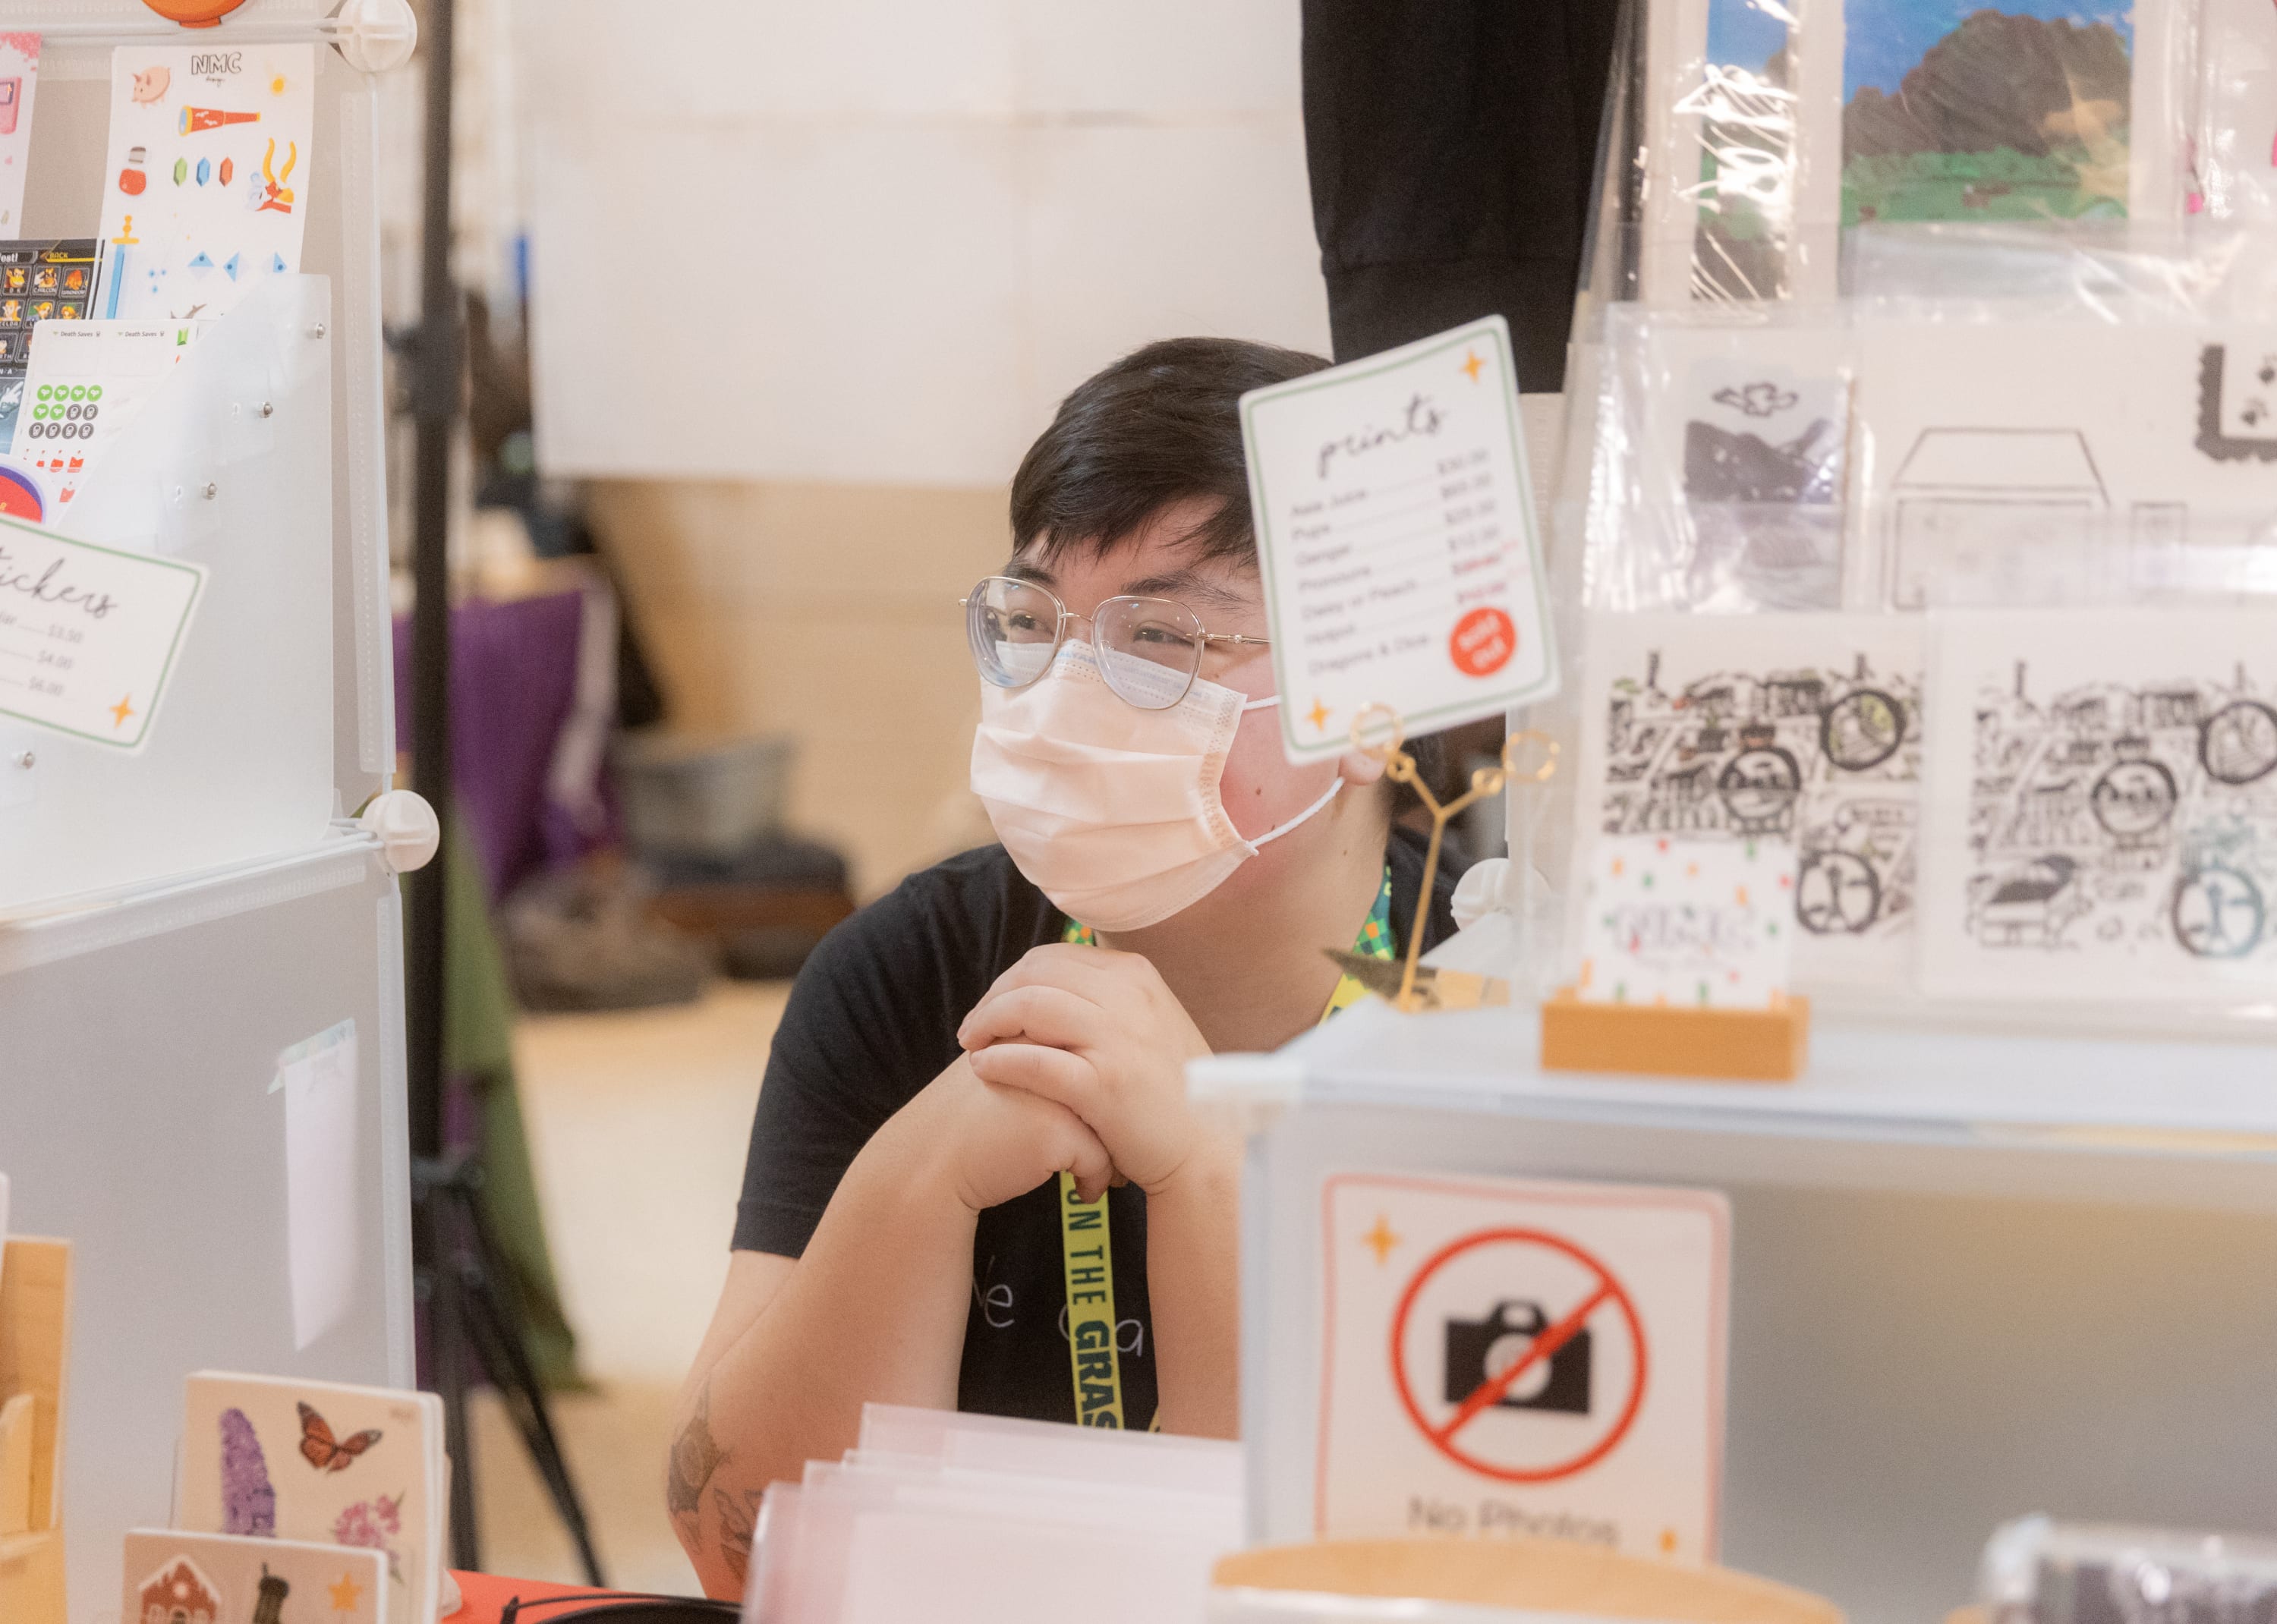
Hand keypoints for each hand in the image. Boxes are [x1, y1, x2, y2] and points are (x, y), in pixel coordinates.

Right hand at [901, 1051, 1114, 1212]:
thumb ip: (1038, 1056)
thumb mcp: (1001, 1068)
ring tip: (1110, 1173)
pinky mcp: (1058, 1131)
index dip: (1108, 1090)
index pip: (1099, 1054)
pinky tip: (1083, 1193)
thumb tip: (1090, 1065)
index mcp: (1039, 1032)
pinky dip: (1095, 1180)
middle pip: (1112, 1087)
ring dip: (1115, 1153)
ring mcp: (1057, 1090)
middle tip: (1118, 1147)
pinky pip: (1101, 1159)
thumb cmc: (965, 1122)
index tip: (1107, 1119)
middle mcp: (1052, 1053)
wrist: (929, 1163)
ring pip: (1115, 1123)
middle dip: (1120, 1121)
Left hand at [956, 944, 1215, 1194]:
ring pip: (1029, 1007)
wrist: (1206, 1151)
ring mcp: (1117, 1038)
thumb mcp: (1151, 1025)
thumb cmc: (1173, 1093)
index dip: (1013, 979)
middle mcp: (1129, 996)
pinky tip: (983, 1069)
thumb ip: (1112, 1000)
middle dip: (994, 997)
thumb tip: (1060, 984)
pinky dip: (1000, 1061)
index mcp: (1137, 976)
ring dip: (988, 1023)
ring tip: (971, 1046)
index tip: (995, 1005)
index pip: (1054, 957)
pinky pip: (1034, 1060)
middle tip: (973, 1027)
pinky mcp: (1104, 1084)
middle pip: (1035, 974)